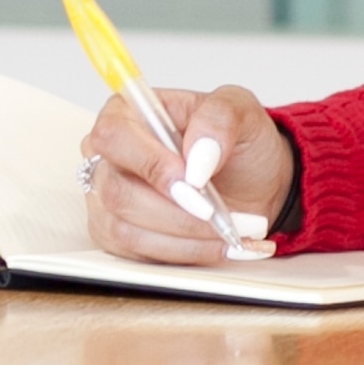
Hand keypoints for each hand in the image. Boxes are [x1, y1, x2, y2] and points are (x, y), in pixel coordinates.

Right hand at [81, 84, 293, 263]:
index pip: (112, 136)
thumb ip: (218, 120)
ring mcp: (108, 200)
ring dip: (185, 238)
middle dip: (176, 212)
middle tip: (220, 214)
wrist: (256, 183)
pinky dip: (185, 254)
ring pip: (127, 230)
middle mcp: (109, 158)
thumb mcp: (240, 110)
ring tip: (231, 232)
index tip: (193, 181)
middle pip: (117, 192)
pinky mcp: (118, 236)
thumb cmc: (237, 142)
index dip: (149, 163)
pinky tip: (219, 247)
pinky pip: (138, 254)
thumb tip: (195, 161)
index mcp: (127, 114)